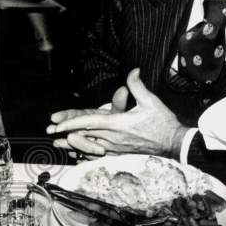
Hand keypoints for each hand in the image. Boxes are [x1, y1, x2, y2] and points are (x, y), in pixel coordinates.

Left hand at [47, 68, 186, 157]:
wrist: (174, 144)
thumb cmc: (163, 123)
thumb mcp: (151, 101)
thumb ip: (138, 86)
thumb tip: (133, 71)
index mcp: (118, 124)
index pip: (89, 123)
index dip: (71, 123)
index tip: (57, 125)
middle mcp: (114, 138)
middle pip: (84, 136)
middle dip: (66, 134)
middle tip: (50, 134)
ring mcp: (116, 148)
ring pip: (89, 147)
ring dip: (73, 145)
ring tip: (59, 145)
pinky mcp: (120, 154)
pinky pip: (99, 154)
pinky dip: (86, 153)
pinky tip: (78, 154)